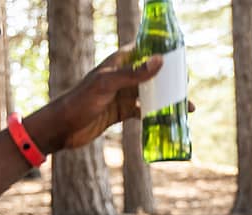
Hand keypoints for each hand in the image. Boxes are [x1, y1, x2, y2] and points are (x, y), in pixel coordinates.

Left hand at [43, 46, 194, 149]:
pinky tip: (170, 120)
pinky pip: (143, 112)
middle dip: (170, 79)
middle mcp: (122, 76)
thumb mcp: (108, 84)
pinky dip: (157, 115)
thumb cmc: (81, 101)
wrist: (63, 127)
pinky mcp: (121, 112)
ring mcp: (122, 95)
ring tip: (187, 107)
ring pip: (150, 94)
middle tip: (188, 86)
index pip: (144, 50)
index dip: (161, 52)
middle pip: (151, 74)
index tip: (180, 58)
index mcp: (118, 62)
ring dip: (167, 100)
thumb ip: (133, 74)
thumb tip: (160, 61)